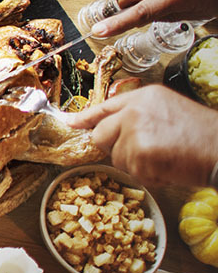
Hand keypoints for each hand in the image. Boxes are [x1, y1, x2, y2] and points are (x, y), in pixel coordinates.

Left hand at [62, 85, 217, 185]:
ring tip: (164, 158)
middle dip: (117, 148)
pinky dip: (149, 176)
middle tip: (145, 153)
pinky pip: (132, 172)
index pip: (104, 107)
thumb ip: (139, 116)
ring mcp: (134, 131)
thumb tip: (112, 129)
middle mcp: (134, 110)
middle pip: (101, 135)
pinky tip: (168, 167)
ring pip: (116, 158)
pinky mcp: (139, 153)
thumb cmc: (202, 135)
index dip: (85, 118)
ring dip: (137, 165)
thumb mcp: (168, 111)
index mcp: (143, 97)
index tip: (70, 124)